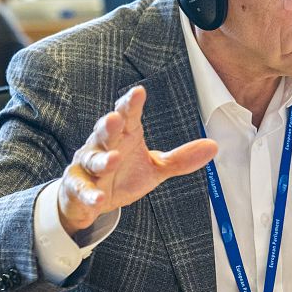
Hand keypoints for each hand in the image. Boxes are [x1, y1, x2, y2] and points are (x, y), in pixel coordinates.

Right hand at [58, 86, 216, 235]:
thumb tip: (213, 146)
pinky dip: (90, 195)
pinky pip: (82, 190)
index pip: (127, 116)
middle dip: (109, 125)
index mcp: (123, 136)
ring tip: (113, 159)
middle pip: (105, 132)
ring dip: (102, 160)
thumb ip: (180, 159)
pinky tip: (98, 199)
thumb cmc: (122, 176)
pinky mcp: (78, 188)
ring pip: (93, 160)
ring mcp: (87, 167)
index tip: (139, 92)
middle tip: (116, 117)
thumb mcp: (154, 168)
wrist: (90, 200)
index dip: (131, 104)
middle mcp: (102, 146)